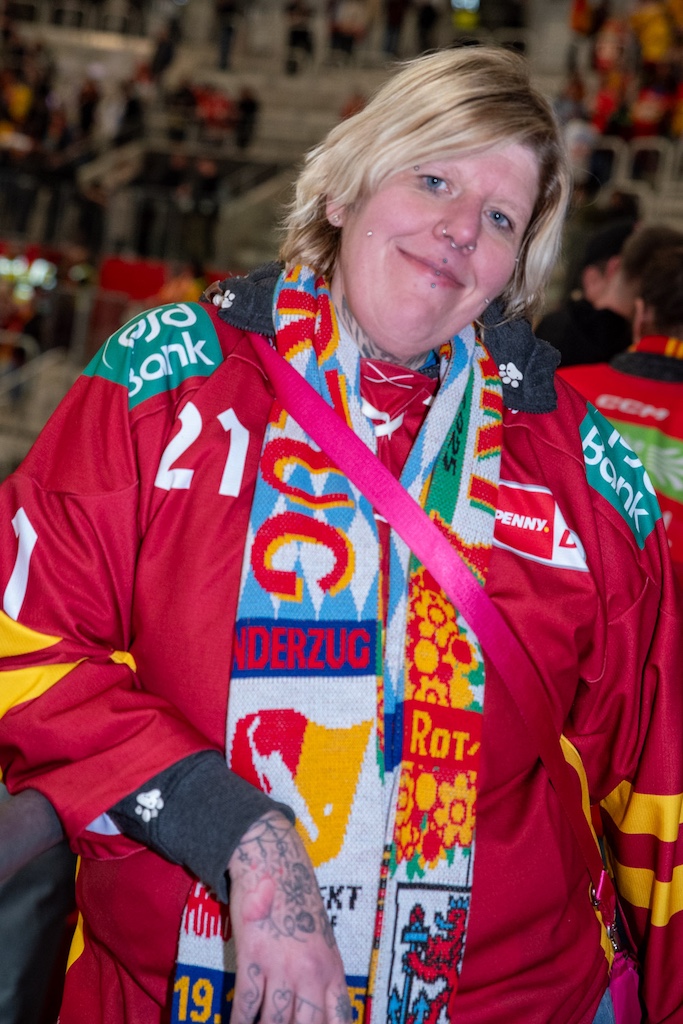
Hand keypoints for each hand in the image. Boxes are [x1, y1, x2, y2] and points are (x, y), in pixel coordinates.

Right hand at [228, 811, 351, 1023]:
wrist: (274, 862)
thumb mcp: (321, 940)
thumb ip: (323, 976)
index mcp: (332, 969)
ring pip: (275, 1023)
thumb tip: (317, 1011)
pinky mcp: (254, 958)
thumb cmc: (298, 900)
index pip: (340, 1019)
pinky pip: (246, 1005)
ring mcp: (283, 966)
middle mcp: (312, 973)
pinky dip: (238, 1023)